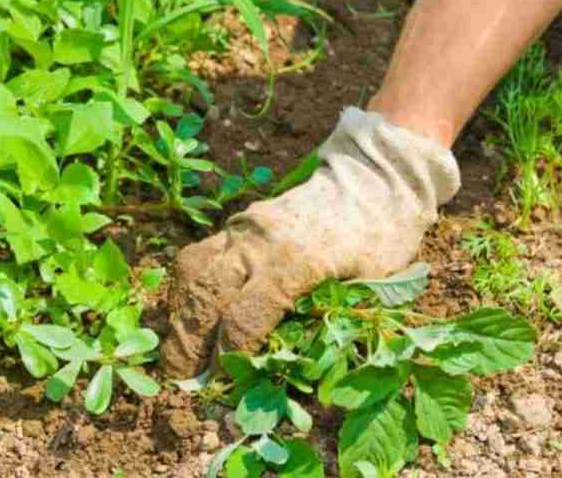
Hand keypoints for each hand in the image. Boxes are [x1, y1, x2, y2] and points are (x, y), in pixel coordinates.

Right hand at [160, 107, 459, 377]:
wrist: (374, 177)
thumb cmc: (381, 238)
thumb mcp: (369, 287)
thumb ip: (326, 321)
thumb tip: (284, 364)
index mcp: (295, 263)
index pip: (243, 319)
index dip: (228, 357)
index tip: (222, 383)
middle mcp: (259, 243)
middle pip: (206, 296)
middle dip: (188, 343)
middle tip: (183, 378)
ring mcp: (245, 228)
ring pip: (193, 271)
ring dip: (180, 313)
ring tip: (180, 348)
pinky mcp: (239, 221)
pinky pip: (200, 254)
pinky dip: (190, 287)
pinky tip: (192, 310)